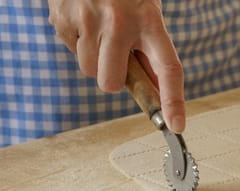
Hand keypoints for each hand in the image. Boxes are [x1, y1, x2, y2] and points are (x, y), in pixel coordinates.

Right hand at [48, 0, 184, 132]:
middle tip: (115, 56)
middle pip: (112, 83)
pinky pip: (71, 51)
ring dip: (94, 58)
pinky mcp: (62, 17)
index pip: (168, 68)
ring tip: (100, 29)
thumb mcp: (148, 14)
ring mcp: (88, 19)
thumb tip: (156, 91)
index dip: (173, 101)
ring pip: (88, 70)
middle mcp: (120, 21)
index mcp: (150, 20)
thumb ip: (152, 51)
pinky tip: (85, 20)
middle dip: (113, 78)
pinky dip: (78, 42)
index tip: (177, 126)